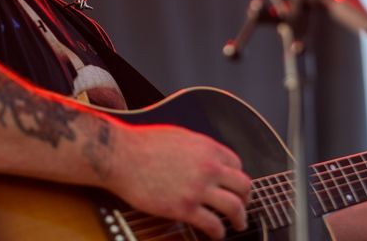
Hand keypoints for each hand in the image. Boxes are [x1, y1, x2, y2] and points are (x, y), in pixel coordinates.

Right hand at [110, 123, 250, 239]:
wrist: (120, 156)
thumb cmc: (141, 144)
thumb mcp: (178, 136)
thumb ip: (196, 147)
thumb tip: (204, 156)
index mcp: (206, 147)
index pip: (236, 163)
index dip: (235, 176)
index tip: (232, 185)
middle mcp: (208, 167)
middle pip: (243, 185)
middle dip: (246, 198)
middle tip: (243, 206)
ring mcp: (198, 189)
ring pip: (235, 207)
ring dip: (240, 218)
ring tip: (238, 224)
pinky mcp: (184, 208)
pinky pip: (213, 224)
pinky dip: (219, 232)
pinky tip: (216, 234)